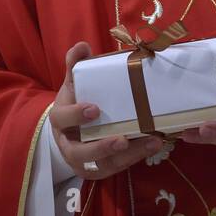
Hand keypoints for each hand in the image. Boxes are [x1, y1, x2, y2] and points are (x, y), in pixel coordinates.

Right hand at [50, 42, 164, 179]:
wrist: (71, 131)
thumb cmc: (76, 103)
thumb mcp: (74, 84)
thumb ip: (76, 65)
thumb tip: (82, 46)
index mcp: (61, 121)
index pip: (63, 119)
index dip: (76, 116)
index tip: (95, 109)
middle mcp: (70, 146)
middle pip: (80, 153)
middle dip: (101, 148)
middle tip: (122, 139)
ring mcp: (86, 162)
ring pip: (104, 165)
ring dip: (128, 155)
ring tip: (151, 142)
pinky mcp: (102, 170)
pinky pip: (119, 167)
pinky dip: (137, 157)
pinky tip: (154, 144)